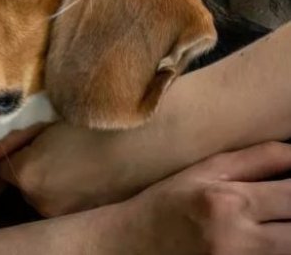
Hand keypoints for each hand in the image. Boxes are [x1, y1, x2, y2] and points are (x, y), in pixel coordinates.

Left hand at [0, 120, 155, 215]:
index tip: (28, 132)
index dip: (11, 145)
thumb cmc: (100, 115)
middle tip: (54, 139)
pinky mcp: (92, 218)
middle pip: (22, 181)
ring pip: (45, 193)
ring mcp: (68, 215)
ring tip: (77, 152)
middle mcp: (42, 203)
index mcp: (26, 174)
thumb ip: (9, 134)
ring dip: (52, 176)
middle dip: (30, 163)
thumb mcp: (48, 115)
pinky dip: (73, 187)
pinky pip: (68, 201)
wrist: (160, 133)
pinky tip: (91, 166)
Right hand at [115, 142, 290, 254]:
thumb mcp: (204, 171)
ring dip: (288, 236)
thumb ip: (257, 159)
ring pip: (289, 250)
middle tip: (283, 207)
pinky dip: (276, 250)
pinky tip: (268, 239)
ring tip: (277, 221)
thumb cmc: (167, 203)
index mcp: (227, 200)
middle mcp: (236, 237)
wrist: (130, 243)